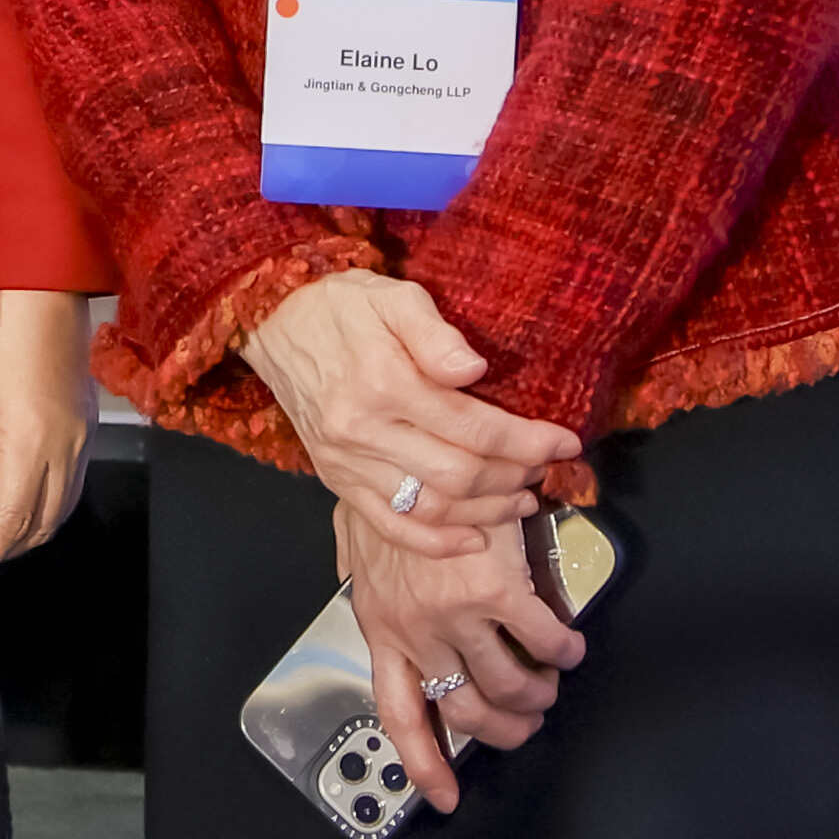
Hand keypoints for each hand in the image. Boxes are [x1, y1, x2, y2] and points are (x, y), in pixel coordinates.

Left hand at [0, 291, 98, 582]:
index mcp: (33, 441)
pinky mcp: (89, 422)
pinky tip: (25, 502)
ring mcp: (84, 436)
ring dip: (31, 530)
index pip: (11, 521)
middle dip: (9, 548)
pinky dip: (50, 504)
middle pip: (42, 523)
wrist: (43, 281)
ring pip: (62, 507)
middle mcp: (68, 447)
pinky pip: (74, 482)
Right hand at [243, 271, 573, 542]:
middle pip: (459, 475)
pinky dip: (436, 543)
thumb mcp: (392, 295)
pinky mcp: (337, 480)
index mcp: (384, 382)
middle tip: (546, 468)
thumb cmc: (342, 305)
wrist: (273, 322)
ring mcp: (347, 462)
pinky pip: (391, 526)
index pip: (474, 428)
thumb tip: (475, 370)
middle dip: (515, 477)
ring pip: (431, 507)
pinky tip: (473, 541)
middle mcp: (364, 431)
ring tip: (523, 500)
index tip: (565, 442)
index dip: (527, 441)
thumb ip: (435, 333)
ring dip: (487, 512)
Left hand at [332, 496, 586, 820]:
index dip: (425, 762)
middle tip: (527, 721)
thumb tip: (352, 576)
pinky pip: (539, 640)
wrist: (406, 446)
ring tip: (550, 684)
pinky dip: (560, 652)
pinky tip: (569, 647)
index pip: (400, 712)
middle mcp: (415, 631)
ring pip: (507, 685)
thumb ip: (358, 567)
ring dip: (536, 694)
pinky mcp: (492, 589)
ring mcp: (453, 615)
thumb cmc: (382, 484)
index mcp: (381, 625)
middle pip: (467, 711)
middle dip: (505, 728)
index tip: (445, 797)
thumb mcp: (354, 532)